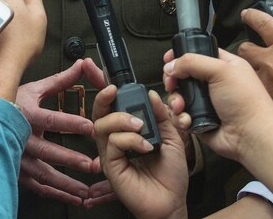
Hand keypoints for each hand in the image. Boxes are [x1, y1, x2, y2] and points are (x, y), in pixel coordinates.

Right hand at [16, 58, 106, 205]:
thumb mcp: (33, 88)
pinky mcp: (17, 172)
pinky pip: (38, 187)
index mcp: (25, 115)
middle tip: (93, 164)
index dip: (70, 123)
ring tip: (87, 190)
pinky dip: (57, 194)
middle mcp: (20, 139)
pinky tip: (74, 199)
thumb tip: (81, 64)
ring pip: (44, 175)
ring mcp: (17, 158)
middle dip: (72, 159)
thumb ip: (60, 80)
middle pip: (48, 152)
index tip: (89, 126)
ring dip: (67, 184)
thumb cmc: (9, 102)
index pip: (51, 120)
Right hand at [93, 86, 188, 218]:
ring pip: (102, 125)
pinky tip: (145, 145)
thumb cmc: (170, 173)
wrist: (173, 200)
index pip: (113, 105)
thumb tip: (151, 94)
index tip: (101, 72)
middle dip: (103, 96)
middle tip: (114, 90)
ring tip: (140, 125)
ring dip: (121, 118)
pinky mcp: (111, 166)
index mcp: (128, 130)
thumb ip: (161, 115)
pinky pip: (112, 143)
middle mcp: (116, 139)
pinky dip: (130, 139)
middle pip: (99, 112)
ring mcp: (112, 153)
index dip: (105, 88)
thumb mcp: (171, 136)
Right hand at [163, 48, 272, 163]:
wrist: (251, 135)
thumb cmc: (246, 102)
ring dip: (176, 101)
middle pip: (183, 76)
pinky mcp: (200, 120)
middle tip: (172, 84)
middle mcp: (214, 83)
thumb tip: (171, 64)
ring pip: (179, 97)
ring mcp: (207, 103)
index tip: (168, 59)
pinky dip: (180, 118)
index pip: (197, 53)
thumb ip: (193, 62)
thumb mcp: (221, 70)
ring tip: (181, 106)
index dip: (181, 55)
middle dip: (173, 80)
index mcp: (224, 65)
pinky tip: (188, 120)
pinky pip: (181, 116)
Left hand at [238, 9, 272, 135]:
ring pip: (247, 67)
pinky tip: (271, 88)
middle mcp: (271, 62)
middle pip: (244, 47)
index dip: (252, 15)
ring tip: (266, 72)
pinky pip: (253, 84)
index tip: (247, 14)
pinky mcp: (261, 97)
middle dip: (249, 47)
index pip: (263, 23)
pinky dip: (258, 83)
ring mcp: (263, 81)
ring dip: (253, 66)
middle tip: (257, 50)